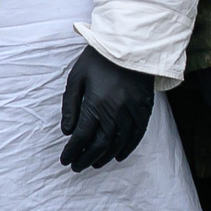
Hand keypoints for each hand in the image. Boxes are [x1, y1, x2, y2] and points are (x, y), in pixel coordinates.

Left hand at [60, 46, 153, 170]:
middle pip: (99, 144)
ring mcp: (132, 111)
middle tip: (77, 167)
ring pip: (118, 143)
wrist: (129, 43)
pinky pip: (137, 135)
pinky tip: (118, 156)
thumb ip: (70, 106)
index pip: (81, 137)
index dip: (72, 151)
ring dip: (105, 156)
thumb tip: (66, 131)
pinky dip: (128, 148)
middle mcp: (115, 112)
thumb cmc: (98, 59)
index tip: (66, 160)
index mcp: (95, 104)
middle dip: (86, 158)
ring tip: (95, 163)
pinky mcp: (144, 108)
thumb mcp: (76, 78)